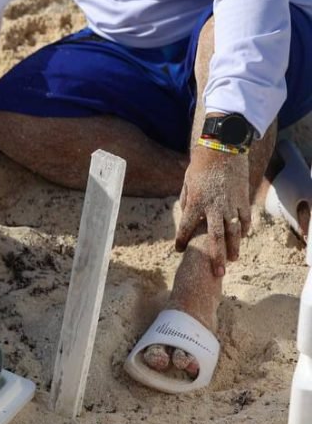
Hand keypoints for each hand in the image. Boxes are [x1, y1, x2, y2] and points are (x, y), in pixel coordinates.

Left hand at [175, 144, 250, 276]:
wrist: (222, 149)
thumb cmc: (200, 167)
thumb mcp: (188, 184)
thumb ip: (187, 202)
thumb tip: (187, 217)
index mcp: (196, 202)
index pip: (186, 226)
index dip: (181, 240)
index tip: (177, 250)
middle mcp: (214, 206)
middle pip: (215, 237)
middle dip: (215, 257)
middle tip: (217, 273)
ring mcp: (231, 203)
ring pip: (234, 231)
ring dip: (234, 248)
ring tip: (232, 260)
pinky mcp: (243, 199)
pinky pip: (245, 218)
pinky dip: (244, 229)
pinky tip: (242, 239)